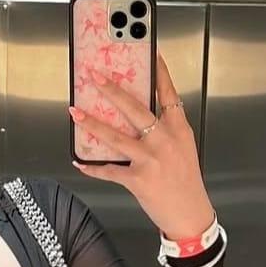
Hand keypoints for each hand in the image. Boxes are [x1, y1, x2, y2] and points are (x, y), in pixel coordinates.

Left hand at [69, 51, 214, 240]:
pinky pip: (109, 170)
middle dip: (111, 90)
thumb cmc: (186, 181)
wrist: (190, 213)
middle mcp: (164, 140)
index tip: (151, 52)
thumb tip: (138, 116)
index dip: (159, 72)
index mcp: (178, 129)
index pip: (168, 94)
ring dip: (92, 124)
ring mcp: (150, 159)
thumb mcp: (183, 148)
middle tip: (94, 75)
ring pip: (115, 137)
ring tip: (75, 112)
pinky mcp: (138, 179)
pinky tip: (79, 161)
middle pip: (134, 108)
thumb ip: (166, 130)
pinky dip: (92, 167)